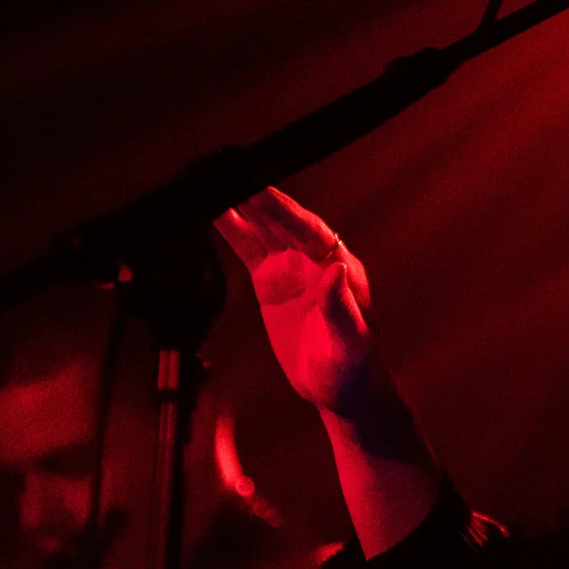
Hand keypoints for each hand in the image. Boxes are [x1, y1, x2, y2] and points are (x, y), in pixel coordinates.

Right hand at [214, 188, 387, 419]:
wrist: (342, 391)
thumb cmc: (353, 369)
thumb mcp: (349, 343)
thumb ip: (341, 308)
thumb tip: (336, 270)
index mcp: (340, 267)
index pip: (310, 231)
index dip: (285, 211)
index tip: (261, 192)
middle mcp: (316, 261)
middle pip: (284, 223)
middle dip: (259, 201)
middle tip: (230, 177)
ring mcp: (292, 270)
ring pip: (265, 231)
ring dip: (243, 209)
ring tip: (215, 187)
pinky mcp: (271, 283)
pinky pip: (251, 250)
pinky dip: (234, 232)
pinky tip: (217, 214)